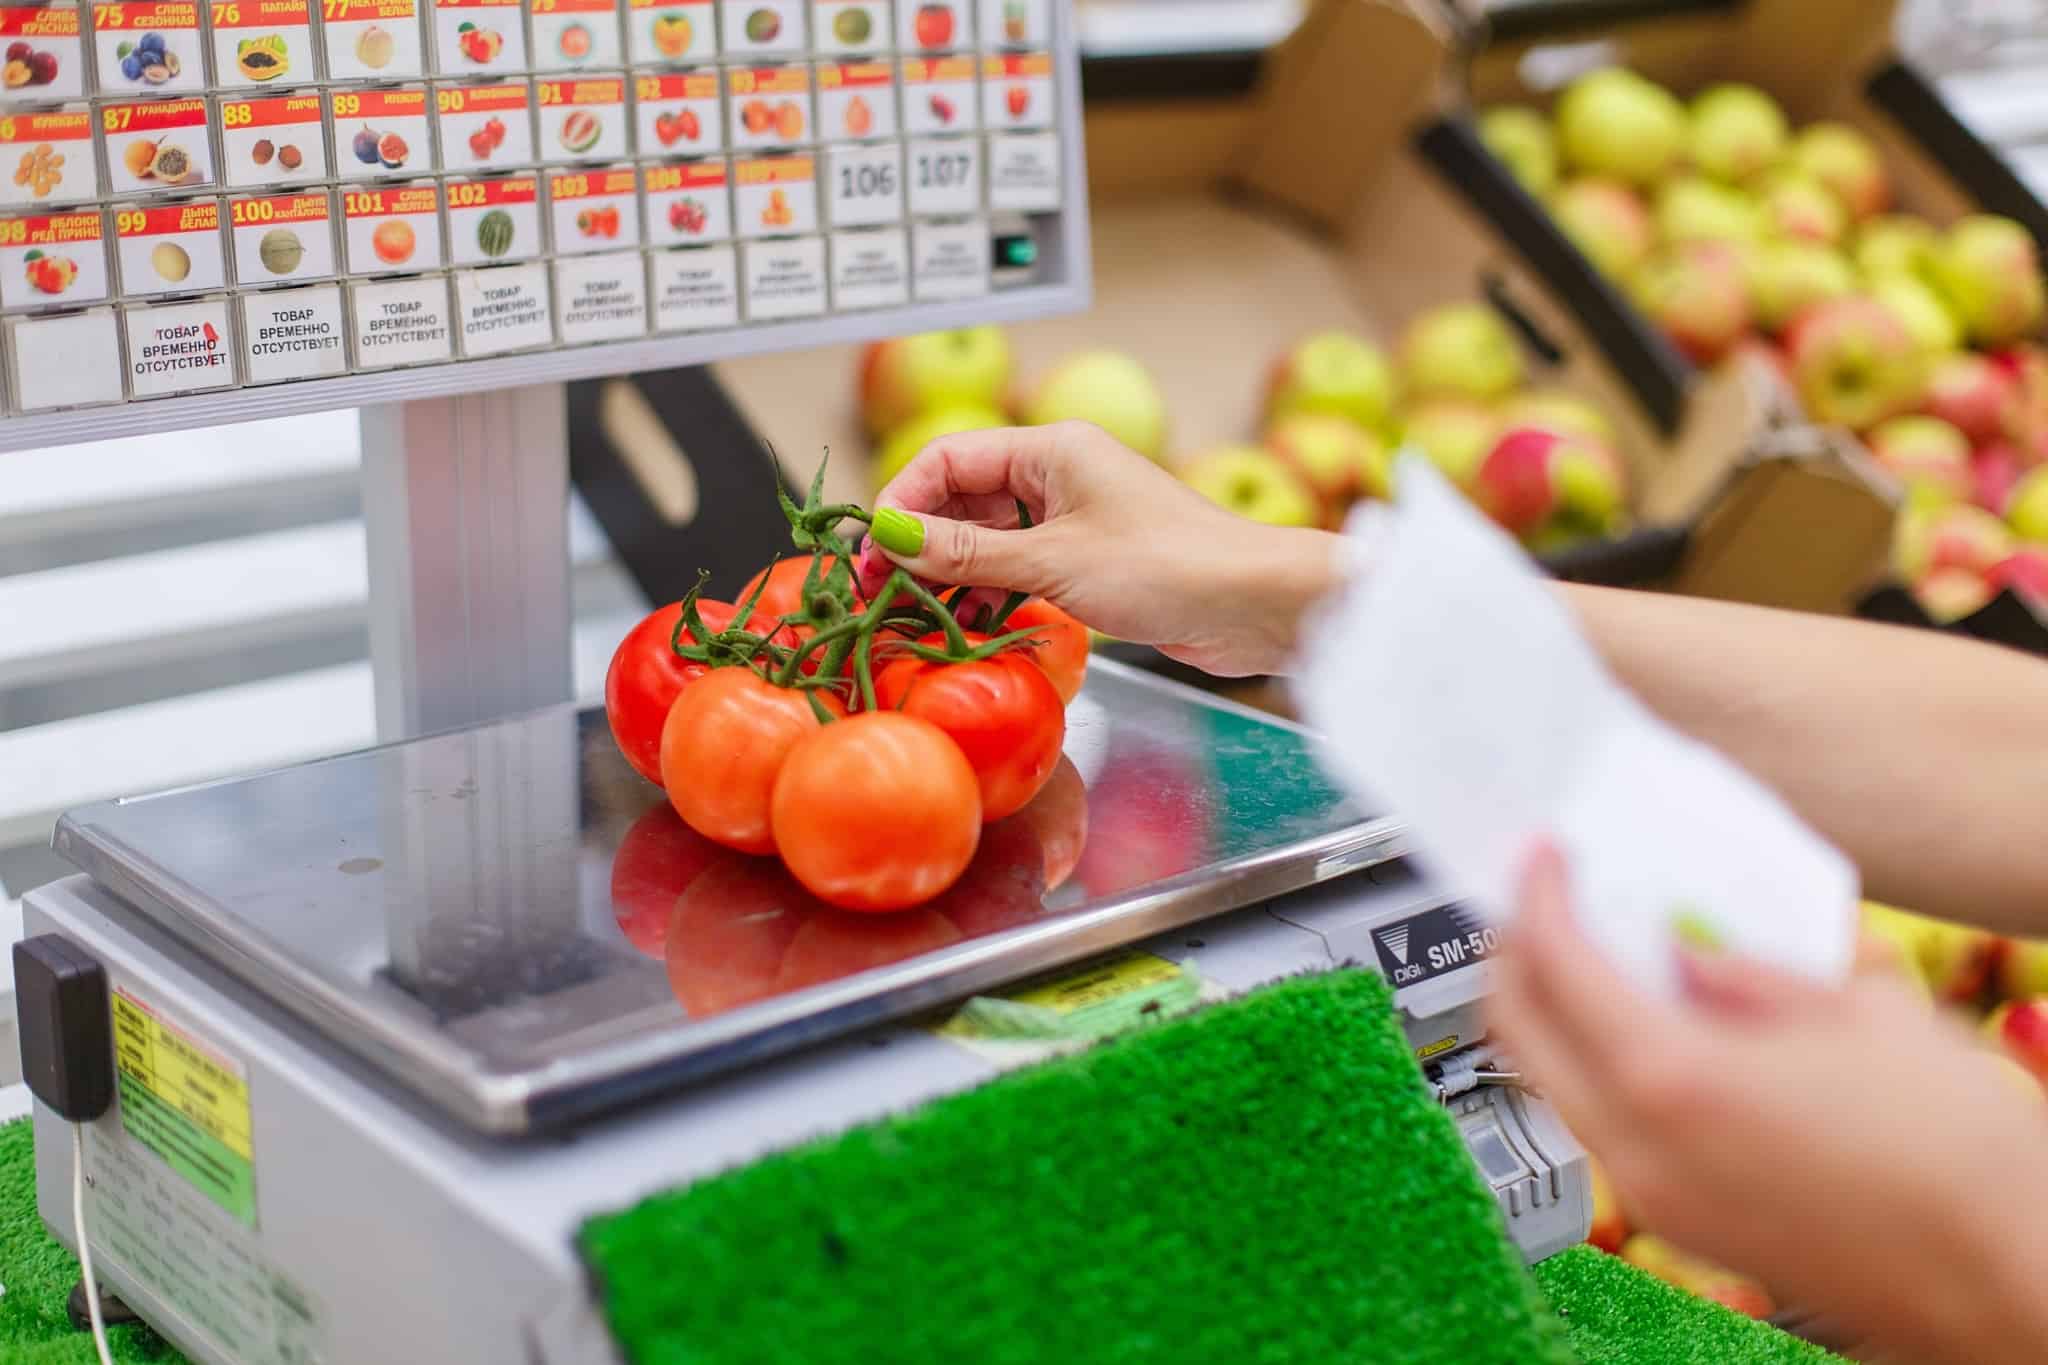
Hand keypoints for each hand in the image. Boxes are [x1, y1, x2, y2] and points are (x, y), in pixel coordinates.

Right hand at [864, 422, 1347, 676]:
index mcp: (1051, 449)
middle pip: (963, 500)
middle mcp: (1060, 474)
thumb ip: (966, 555)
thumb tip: (891, 539)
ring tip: (918, 617)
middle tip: (880, 595)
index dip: (902, 504)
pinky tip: (972, 624)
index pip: (947, 460)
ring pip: (990, 539)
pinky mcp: (1092, 559)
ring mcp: (1076, 517)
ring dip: (954, 575)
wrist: (1255, 604)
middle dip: (920, 546)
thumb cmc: (1168, 566)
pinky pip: (1021, 568)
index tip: (872, 555)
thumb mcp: (1052, 563)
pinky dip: (992, 593)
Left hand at [1490, 842, 2047, 1364]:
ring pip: (1553, 1085)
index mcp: (1673, 1080)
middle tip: (1541, 900)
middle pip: (1519, 1031)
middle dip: (1517, 952)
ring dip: (1552, 1013)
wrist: (2011, 1275)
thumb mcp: (1857, 1010)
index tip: (1544, 856)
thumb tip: (1683, 947)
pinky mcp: (1685, 1225)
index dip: (1539, 895)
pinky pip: (1603, 1129)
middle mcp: (1642, 1148)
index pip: (1556, 966)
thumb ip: (1746, 968)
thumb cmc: (1956, 1150)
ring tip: (1590, 955)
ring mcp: (1657, 1198)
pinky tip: (1645, 1029)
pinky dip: (1596, 1066)